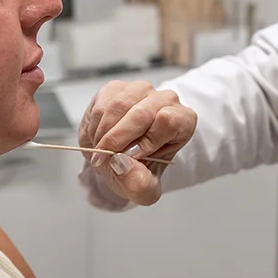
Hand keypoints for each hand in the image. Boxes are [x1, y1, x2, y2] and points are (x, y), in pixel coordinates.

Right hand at [77, 80, 196, 205]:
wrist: (122, 159)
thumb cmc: (139, 170)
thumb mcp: (143, 189)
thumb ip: (139, 184)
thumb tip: (122, 163)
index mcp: (183, 121)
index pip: (169, 121)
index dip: (147, 141)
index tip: (131, 158)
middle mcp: (166, 100)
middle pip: (141, 113)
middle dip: (117, 141)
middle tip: (104, 159)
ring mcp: (140, 90)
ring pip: (119, 107)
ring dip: (103, 134)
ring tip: (101, 150)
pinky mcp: (116, 88)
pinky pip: (102, 105)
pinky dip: (94, 126)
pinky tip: (98, 138)